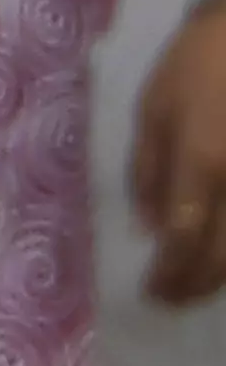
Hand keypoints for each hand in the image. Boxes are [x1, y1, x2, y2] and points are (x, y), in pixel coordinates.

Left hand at [134, 4, 225, 303]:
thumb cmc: (197, 65)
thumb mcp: (152, 109)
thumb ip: (147, 172)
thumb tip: (147, 228)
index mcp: (202, 162)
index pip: (184, 237)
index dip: (169, 272)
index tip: (151, 290)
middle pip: (223, 254)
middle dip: (195, 286)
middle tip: (170, 300)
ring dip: (222, 277)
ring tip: (196, 289)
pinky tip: (223, 260)